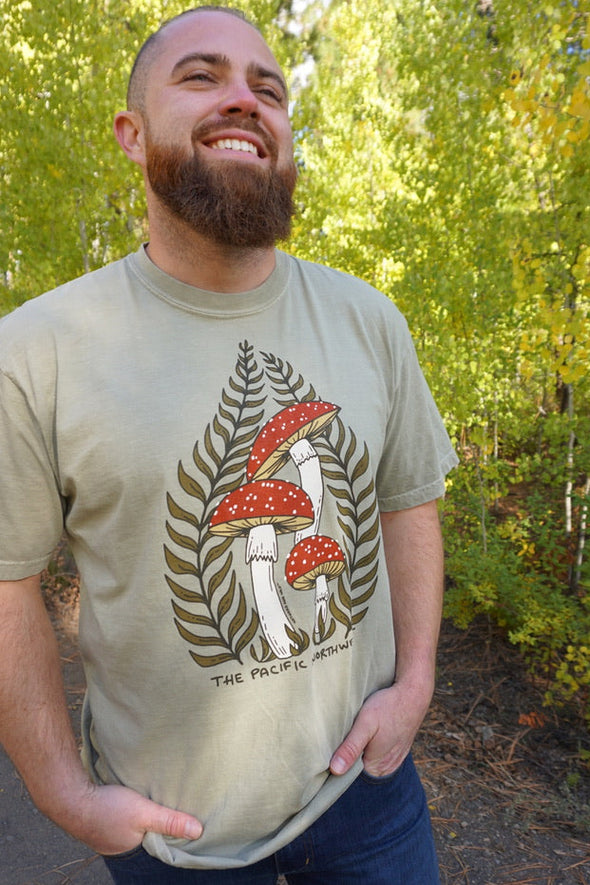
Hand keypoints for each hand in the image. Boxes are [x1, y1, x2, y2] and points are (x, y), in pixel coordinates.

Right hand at [62, 782, 202, 855]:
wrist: (70, 797)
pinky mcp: (102, 819)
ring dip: (143, 815)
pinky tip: (134, 798)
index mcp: (133, 850)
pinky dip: (130, 810)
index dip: (172, 833)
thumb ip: (169, 821)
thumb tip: (198, 831)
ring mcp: (109, 834)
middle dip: (158, 824)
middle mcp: (120, 847)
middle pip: (147, 835)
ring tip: (154, 801)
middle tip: (171, 807)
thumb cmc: (107, 807)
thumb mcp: (144, 812)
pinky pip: (122, 818)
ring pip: (134, 826)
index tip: (185, 820)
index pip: (159, 845)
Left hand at [329, 679, 431, 777]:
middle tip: (350, 730)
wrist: (413, 693)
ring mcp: (393, 760)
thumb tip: (335, 770)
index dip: (339, 756)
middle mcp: (386, 768)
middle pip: (358, 765)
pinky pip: (379, 752)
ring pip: (368, 757)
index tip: (336, 741)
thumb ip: (351, 748)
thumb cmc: (388, 706)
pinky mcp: (398, 750)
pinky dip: (373, 743)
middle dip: (351, 751)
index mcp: (375, 767)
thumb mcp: (365, 724)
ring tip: (362, 729)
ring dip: (363, 746)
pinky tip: (373, 730)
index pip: (347, 771)